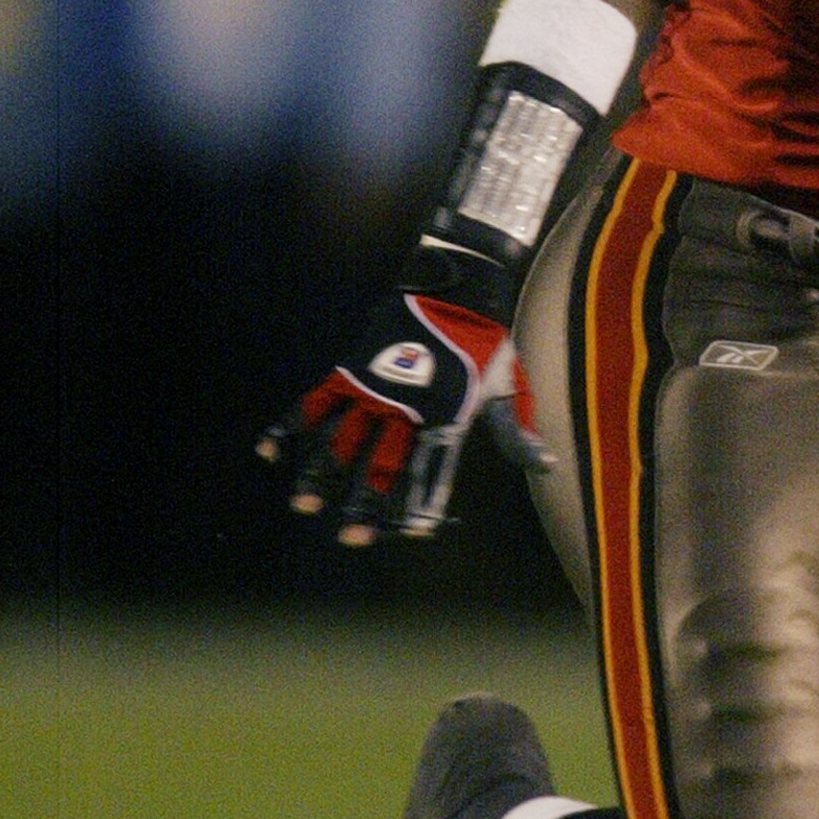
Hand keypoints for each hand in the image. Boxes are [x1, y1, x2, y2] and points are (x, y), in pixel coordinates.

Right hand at [259, 293, 527, 542]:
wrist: (458, 281)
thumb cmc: (488, 338)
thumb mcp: (511, 384)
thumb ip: (517, 430)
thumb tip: (547, 465)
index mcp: (447, 415)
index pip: (433, 469)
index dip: (422, 502)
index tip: (412, 532)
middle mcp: (406, 407)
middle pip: (382, 465)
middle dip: (366, 504)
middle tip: (350, 538)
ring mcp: (375, 386)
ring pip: (342, 439)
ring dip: (322, 474)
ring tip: (304, 506)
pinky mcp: (353, 366)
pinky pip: (316, 399)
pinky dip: (292, 423)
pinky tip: (271, 450)